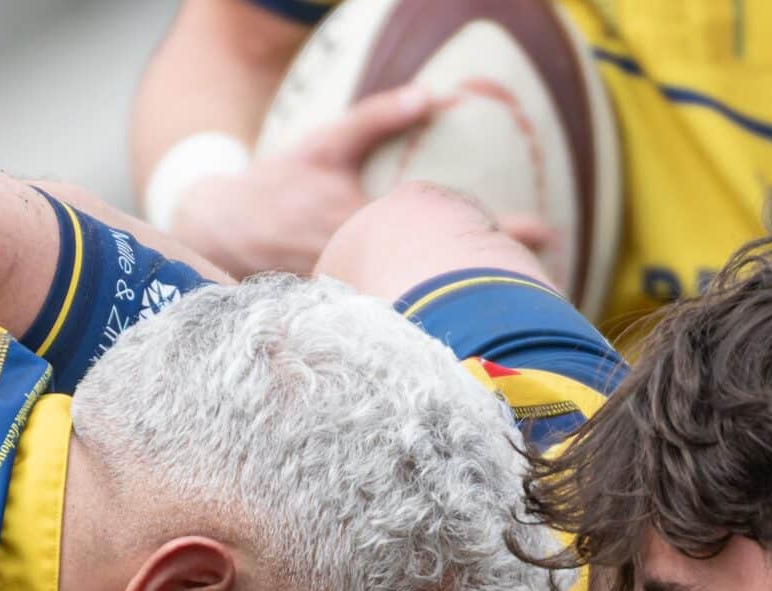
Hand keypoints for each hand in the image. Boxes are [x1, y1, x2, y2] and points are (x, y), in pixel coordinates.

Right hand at [174, 86, 546, 276]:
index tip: (547, 230)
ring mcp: (355, 295)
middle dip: (497, 270)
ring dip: (467, 297)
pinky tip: (460, 312)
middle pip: (443, 276)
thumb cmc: (276, 184)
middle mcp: (365, 267)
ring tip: (517, 293)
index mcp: (367, 225)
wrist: (221, 234)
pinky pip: (398, 314)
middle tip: (549, 264)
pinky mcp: (346, 313)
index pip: (448, 227)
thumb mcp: (324, 142)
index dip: (501, 229)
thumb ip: (375, 117)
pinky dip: (430, 311)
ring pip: (423, 300)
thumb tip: (430, 95)